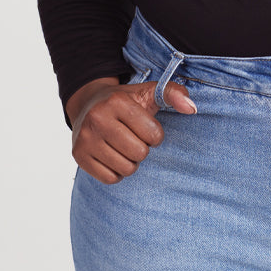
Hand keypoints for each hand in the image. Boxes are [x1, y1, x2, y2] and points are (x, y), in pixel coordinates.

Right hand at [67, 77, 196, 184]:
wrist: (87, 103)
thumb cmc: (126, 101)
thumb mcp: (149, 92)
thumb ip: (174, 93)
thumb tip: (192, 108)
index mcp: (117, 101)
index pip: (153, 134)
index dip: (155, 135)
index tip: (146, 128)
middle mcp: (98, 118)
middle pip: (139, 153)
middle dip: (143, 149)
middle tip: (134, 138)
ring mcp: (85, 138)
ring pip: (125, 169)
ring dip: (131, 162)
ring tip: (124, 147)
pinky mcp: (78, 155)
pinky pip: (109, 178)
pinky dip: (116, 172)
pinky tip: (113, 156)